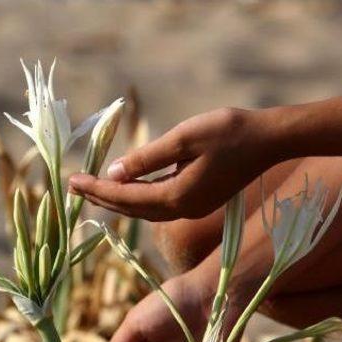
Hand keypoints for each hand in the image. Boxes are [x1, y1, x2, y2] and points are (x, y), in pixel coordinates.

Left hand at [69, 107, 275, 219]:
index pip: (125, 197)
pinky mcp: (198, 200)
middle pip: (131, 208)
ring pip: (143, 209)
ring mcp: (191, 207)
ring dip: (117, 199)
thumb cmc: (227, 132)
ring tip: (92, 188)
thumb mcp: (182, 139)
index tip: (72, 181)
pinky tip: (127, 186)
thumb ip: (146, 158)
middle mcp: (181, 209)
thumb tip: (113, 173)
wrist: (269, 139)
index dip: (97, 189)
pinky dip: (137, 197)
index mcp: (176, 196)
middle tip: (73, 187)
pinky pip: (158, 203)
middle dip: (101, 197)